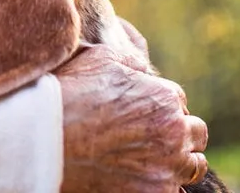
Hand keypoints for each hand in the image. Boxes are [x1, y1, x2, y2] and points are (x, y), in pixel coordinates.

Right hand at [55, 43, 208, 192]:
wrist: (43, 140)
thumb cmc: (68, 95)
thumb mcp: (101, 59)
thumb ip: (132, 62)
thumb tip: (143, 69)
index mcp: (164, 98)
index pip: (178, 101)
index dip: (160, 106)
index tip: (144, 113)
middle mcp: (174, 134)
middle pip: (196, 134)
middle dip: (180, 133)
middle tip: (157, 138)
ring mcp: (166, 169)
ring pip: (193, 168)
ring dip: (180, 163)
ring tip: (157, 163)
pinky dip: (162, 187)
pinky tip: (143, 180)